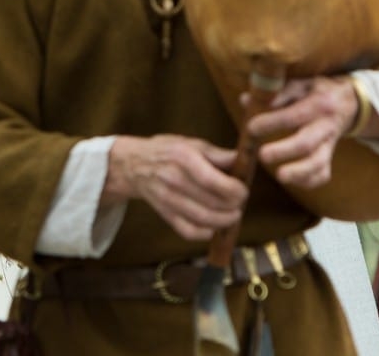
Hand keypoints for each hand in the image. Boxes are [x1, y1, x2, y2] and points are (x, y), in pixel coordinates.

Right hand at [105, 135, 246, 240]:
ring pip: (203, 220)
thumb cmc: (168, 151)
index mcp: (183, 157)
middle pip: (212, 203)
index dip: (235, 191)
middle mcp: (174, 179)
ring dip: (225, 222)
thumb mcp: (192, 144)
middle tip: (239, 202)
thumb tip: (244, 161)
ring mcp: (167, 199)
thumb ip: (218, 154)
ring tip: (233, 215)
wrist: (134, 164)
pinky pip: (188, 231)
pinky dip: (206, 233)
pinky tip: (214, 226)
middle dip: (234, 206)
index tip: (243, 190)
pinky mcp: (164, 214)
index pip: (214, 182)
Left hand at [245, 75, 358, 187]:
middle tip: (262, 155)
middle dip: (284, 151)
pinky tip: (290, 181)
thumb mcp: (298, 82)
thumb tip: (245, 100)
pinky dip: (308, 180)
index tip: (251, 127)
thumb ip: (274, 92)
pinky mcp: (329, 156)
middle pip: (306, 143)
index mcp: (318, 103)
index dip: (272, 122)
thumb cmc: (312, 90)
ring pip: (318, 162)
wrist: (346, 101)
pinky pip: (323, 174)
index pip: (294, 115)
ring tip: (280, 176)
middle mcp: (326, 125)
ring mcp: (329, 143)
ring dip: (298, 172)